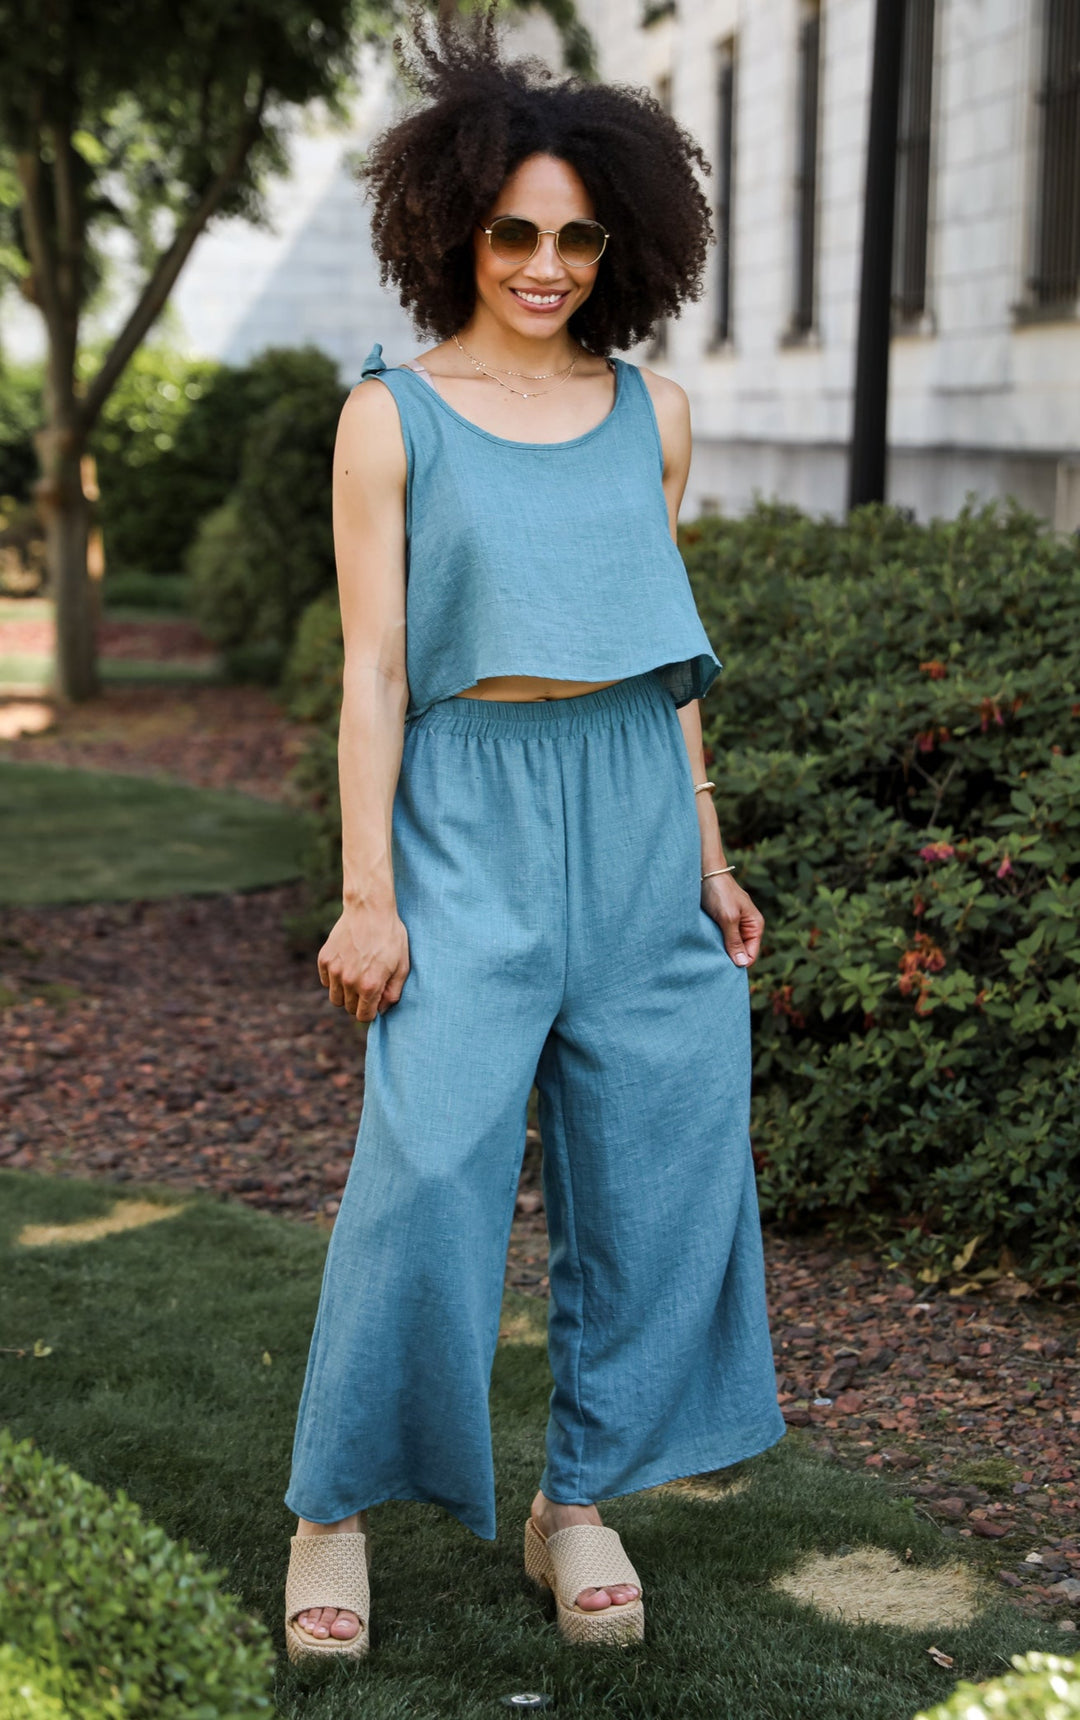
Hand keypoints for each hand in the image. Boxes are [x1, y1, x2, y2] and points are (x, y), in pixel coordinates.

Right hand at [317, 904, 409, 1019]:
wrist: (369, 909)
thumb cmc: (390, 937)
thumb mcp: (402, 966)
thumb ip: (393, 993)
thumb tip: (382, 1010)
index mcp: (369, 985)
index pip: (364, 1016)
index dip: (372, 1011)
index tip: (376, 1000)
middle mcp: (349, 981)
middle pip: (349, 1008)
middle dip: (359, 1002)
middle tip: (369, 984)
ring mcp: (334, 970)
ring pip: (335, 998)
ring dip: (346, 993)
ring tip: (357, 976)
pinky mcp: (324, 959)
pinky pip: (327, 981)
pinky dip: (335, 979)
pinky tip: (347, 964)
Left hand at [701, 873, 763, 968]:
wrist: (705, 871)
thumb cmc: (719, 891)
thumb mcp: (728, 918)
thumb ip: (735, 941)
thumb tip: (742, 964)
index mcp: (755, 926)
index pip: (751, 955)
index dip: (738, 963)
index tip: (721, 967)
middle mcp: (747, 926)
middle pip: (740, 952)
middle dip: (729, 958)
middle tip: (712, 962)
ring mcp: (734, 924)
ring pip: (729, 946)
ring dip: (720, 950)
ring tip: (707, 952)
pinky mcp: (721, 921)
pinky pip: (720, 938)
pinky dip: (714, 943)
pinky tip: (704, 944)